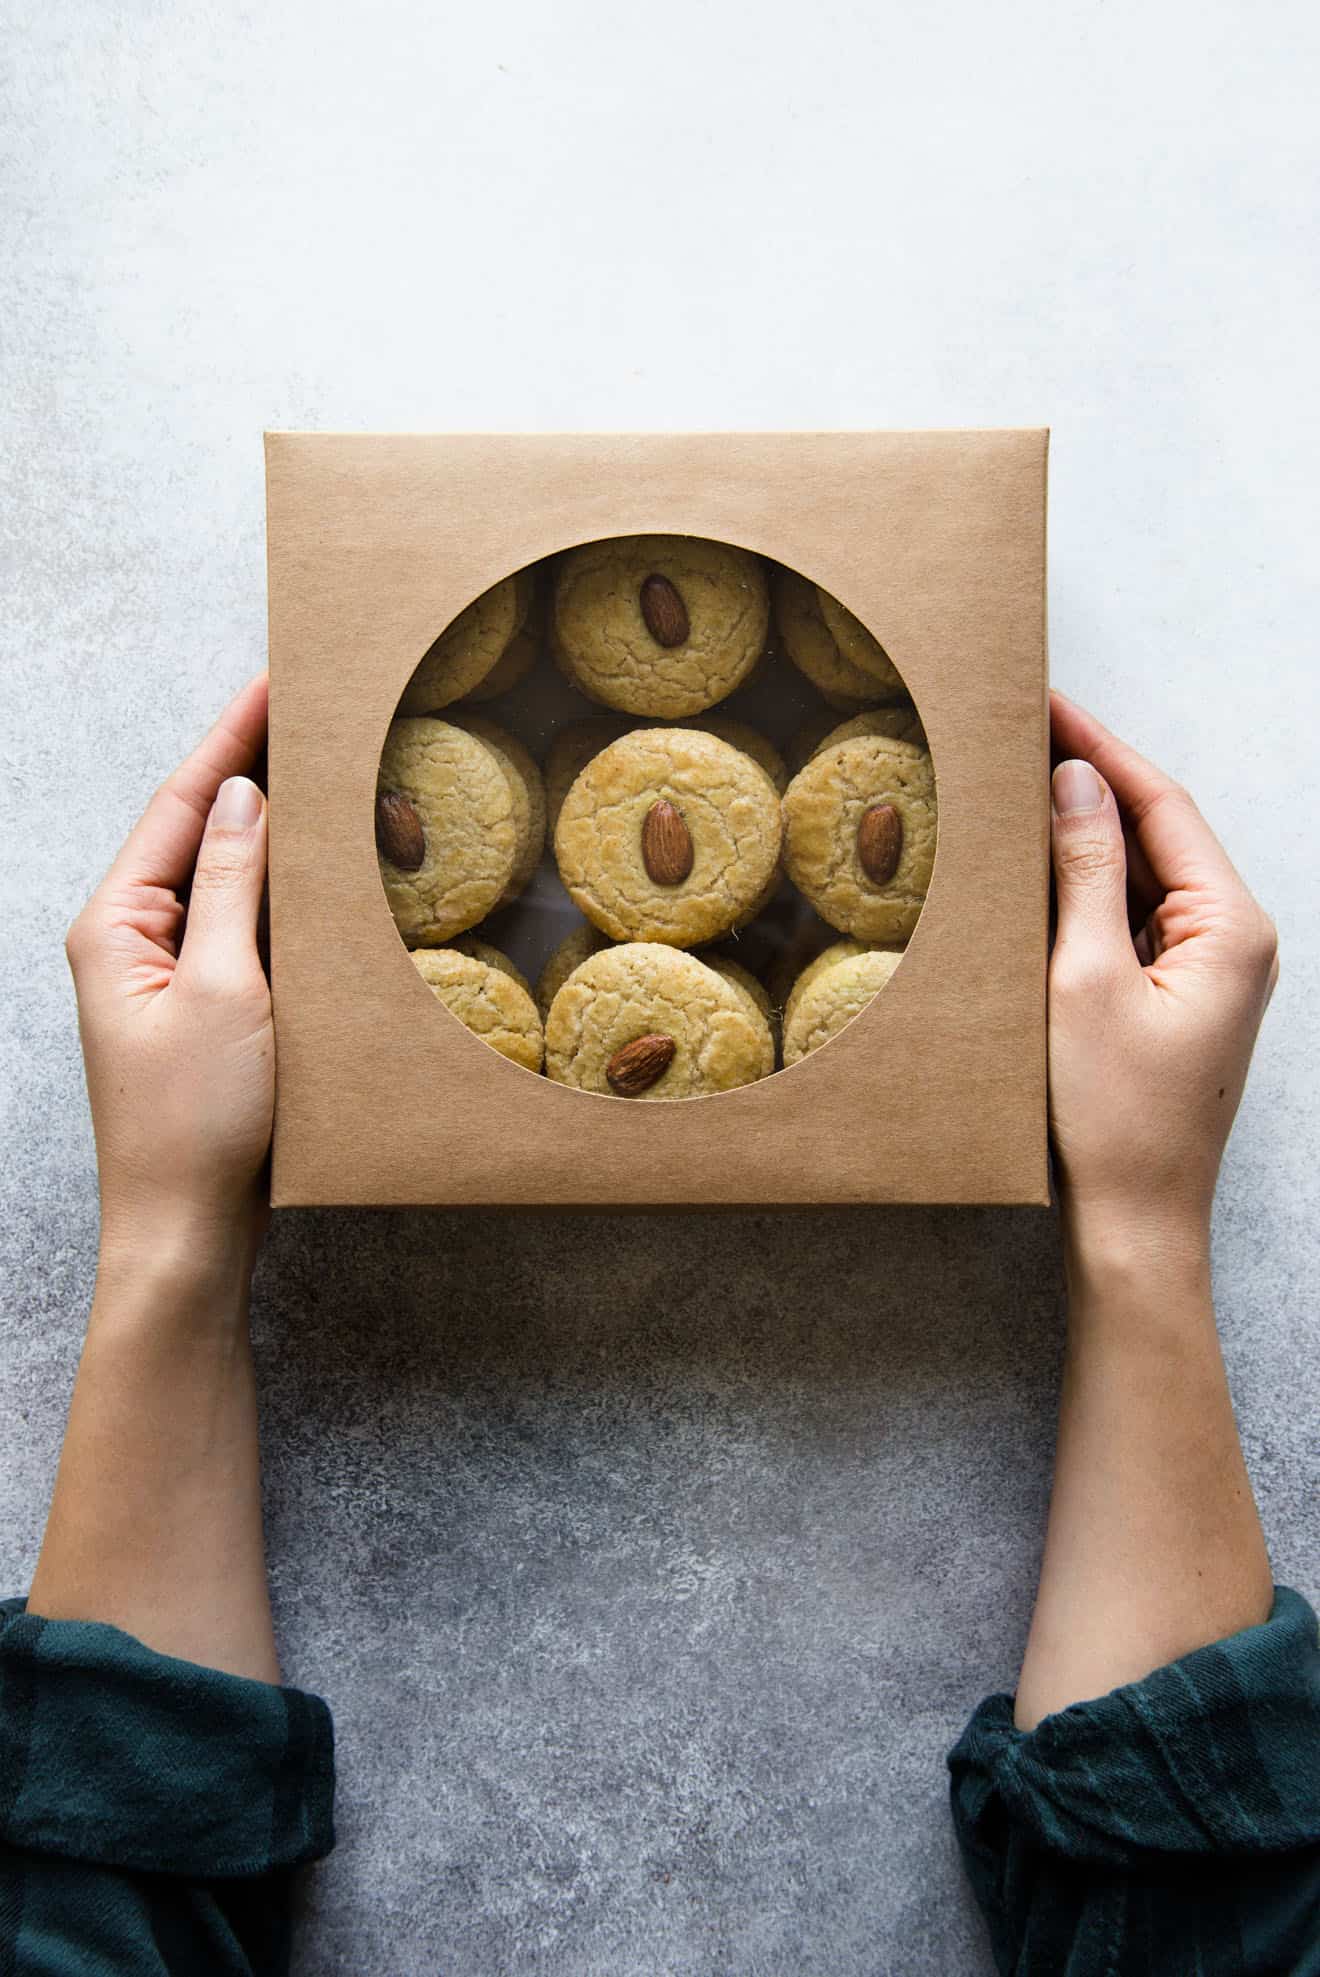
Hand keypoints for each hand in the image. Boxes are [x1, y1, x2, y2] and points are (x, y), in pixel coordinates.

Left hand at [65, 676, 272, 1269]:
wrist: (184, 1231)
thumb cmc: (193, 1123)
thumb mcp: (222, 992)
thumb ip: (232, 889)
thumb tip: (247, 798)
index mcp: (117, 923)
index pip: (183, 803)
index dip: (230, 736)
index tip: (274, 678)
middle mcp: (133, 937)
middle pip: (199, 828)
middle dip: (252, 764)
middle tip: (309, 703)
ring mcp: (168, 972)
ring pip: (224, 874)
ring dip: (271, 824)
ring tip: (323, 764)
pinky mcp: (204, 1005)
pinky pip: (243, 924)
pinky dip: (280, 889)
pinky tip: (319, 867)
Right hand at [1047, 691, 1277, 1258]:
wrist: (1135, 1221)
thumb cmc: (1113, 1115)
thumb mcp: (1083, 979)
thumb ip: (1086, 871)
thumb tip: (1076, 781)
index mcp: (1231, 926)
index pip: (1162, 805)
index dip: (1100, 747)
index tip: (1046, 700)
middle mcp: (1233, 939)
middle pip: (1157, 831)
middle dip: (1091, 779)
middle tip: (1022, 727)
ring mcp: (1206, 970)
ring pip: (1141, 874)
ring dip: (1084, 831)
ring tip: (1019, 781)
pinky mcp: (1175, 997)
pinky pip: (1130, 919)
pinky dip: (1084, 888)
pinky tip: (1036, 867)